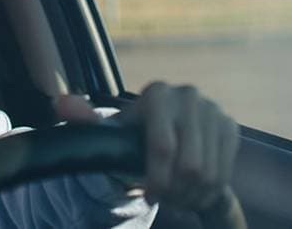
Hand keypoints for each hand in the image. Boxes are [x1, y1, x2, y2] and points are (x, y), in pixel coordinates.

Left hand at [54, 82, 240, 210]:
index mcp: (158, 94)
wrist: (168, 139)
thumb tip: (61, 104)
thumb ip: (86, 121)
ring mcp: (214, 109)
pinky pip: (224, 172)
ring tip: (177, 195)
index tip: (150, 195)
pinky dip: (209, 191)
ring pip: (209, 173)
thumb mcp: (110, 134)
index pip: (162, 149)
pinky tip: (194, 189)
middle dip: (175, 191)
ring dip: (192, 194)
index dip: (157, 181)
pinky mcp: (230, 126)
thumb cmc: (132, 139)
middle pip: (190, 166)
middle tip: (164, 197)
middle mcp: (189, 95)